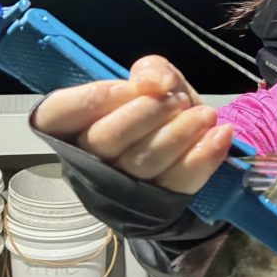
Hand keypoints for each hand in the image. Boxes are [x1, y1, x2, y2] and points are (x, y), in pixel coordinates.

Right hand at [33, 56, 232, 193]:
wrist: (196, 145)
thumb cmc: (161, 111)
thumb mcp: (155, 82)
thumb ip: (150, 71)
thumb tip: (155, 81)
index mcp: (75, 126)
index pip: (57, 115)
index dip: (94, 98)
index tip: (134, 85)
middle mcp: (91, 160)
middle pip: (104, 141)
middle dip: (145, 114)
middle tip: (177, 100)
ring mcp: (123, 188)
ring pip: (141, 164)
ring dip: (178, 134)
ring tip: (204, 115)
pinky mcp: (157, 204)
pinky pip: (177, 184)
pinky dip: (202, 158)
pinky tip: (219, 135)